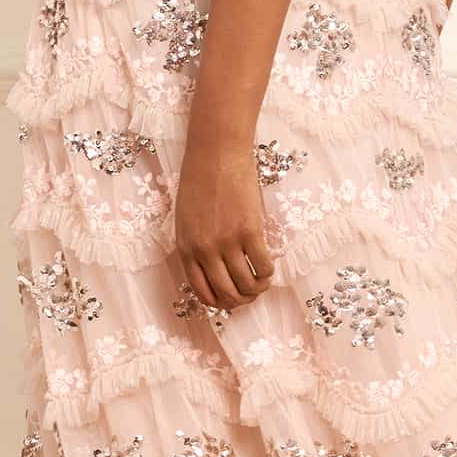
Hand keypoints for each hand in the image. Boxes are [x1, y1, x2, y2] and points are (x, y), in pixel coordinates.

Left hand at [175, 137, 274, 312]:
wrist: (216, 153)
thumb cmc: (200, 182)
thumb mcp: (186, 220)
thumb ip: (197, 246)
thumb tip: (216, 271)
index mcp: (186, 249)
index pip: (203, 293)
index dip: (220, 302)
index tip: (232, 299)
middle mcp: (205, 250)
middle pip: (227, 294)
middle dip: (242, 300)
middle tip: (251, 293)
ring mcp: (227, 242)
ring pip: (246, 284)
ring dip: (258, 289)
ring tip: (263, 281)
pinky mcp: (249, 231)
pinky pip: (263, 265)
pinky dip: (269, 272)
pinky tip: (269, 266)